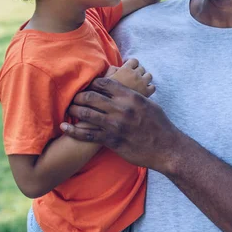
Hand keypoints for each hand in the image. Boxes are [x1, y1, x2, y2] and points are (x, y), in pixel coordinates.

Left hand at [61, 77, 182, 171]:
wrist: (166, 148)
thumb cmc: (160, 125)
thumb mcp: (149, 104)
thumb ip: (134, 95)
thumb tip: (124, 87)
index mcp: (131, 96)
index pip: (104, 83)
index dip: (92, 83)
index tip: (87, 85)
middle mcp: (121, 109)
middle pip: (91, 96)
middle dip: (79, 95)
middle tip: (72, 97)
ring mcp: (115, 125)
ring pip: (86, 114)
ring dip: (74, 110)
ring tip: (68, 109)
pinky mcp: (112, 141)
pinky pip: (88, 135)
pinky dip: (74, 131)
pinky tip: (65, 128)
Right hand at [106, 58, 154, 97]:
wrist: (113, 107)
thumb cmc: (105, 93)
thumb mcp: (105, 79)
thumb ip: (111, 70)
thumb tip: (118, 68)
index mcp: (125, 69)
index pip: (134, 61)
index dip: (131, 64)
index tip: (128, 70)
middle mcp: (135, 75)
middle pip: (142, 68)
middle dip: (137, 72)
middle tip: (132, 79)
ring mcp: (142, 83)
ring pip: (149, 76)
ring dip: (144, 79)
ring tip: (139, 84)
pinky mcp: (147, 93)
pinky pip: (153, 87)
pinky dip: (149, 88)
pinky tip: (143, 91)